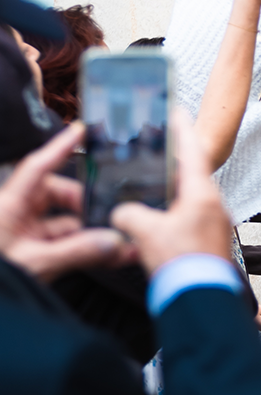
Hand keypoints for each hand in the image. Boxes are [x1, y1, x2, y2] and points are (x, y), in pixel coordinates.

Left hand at [0, 122, 132, 278]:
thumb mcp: (36, 263)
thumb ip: (78, 252)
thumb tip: (115, 241)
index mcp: (9, 206)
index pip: (38, 167)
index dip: (60, 147)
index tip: (80, 130)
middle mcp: (17, 215)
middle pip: (59, 194)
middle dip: (88, 204)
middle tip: (111, 215)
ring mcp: (24, 234)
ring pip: (65, 221)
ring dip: (90, 231)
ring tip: (116, 243)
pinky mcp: (31, 252)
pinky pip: (65, 243)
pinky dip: (85, 248)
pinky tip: (107, 256)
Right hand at [111, 111, 234, 272]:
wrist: (200, 298)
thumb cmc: (181, 263)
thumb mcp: (145, 231)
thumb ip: (129, 214)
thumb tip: (123, 213)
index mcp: (202, 194)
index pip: (192, 152)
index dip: (182, 130)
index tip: (176, 110)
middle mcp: (213, 204)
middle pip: (190, 174)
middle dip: (171, 162)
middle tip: (155, 149)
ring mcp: (214, 223)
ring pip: (188, 198)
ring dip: (169, 190)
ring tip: (148, 183)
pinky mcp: (208, 240)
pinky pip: (188, 217)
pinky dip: (171, 212)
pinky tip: (155, 218)